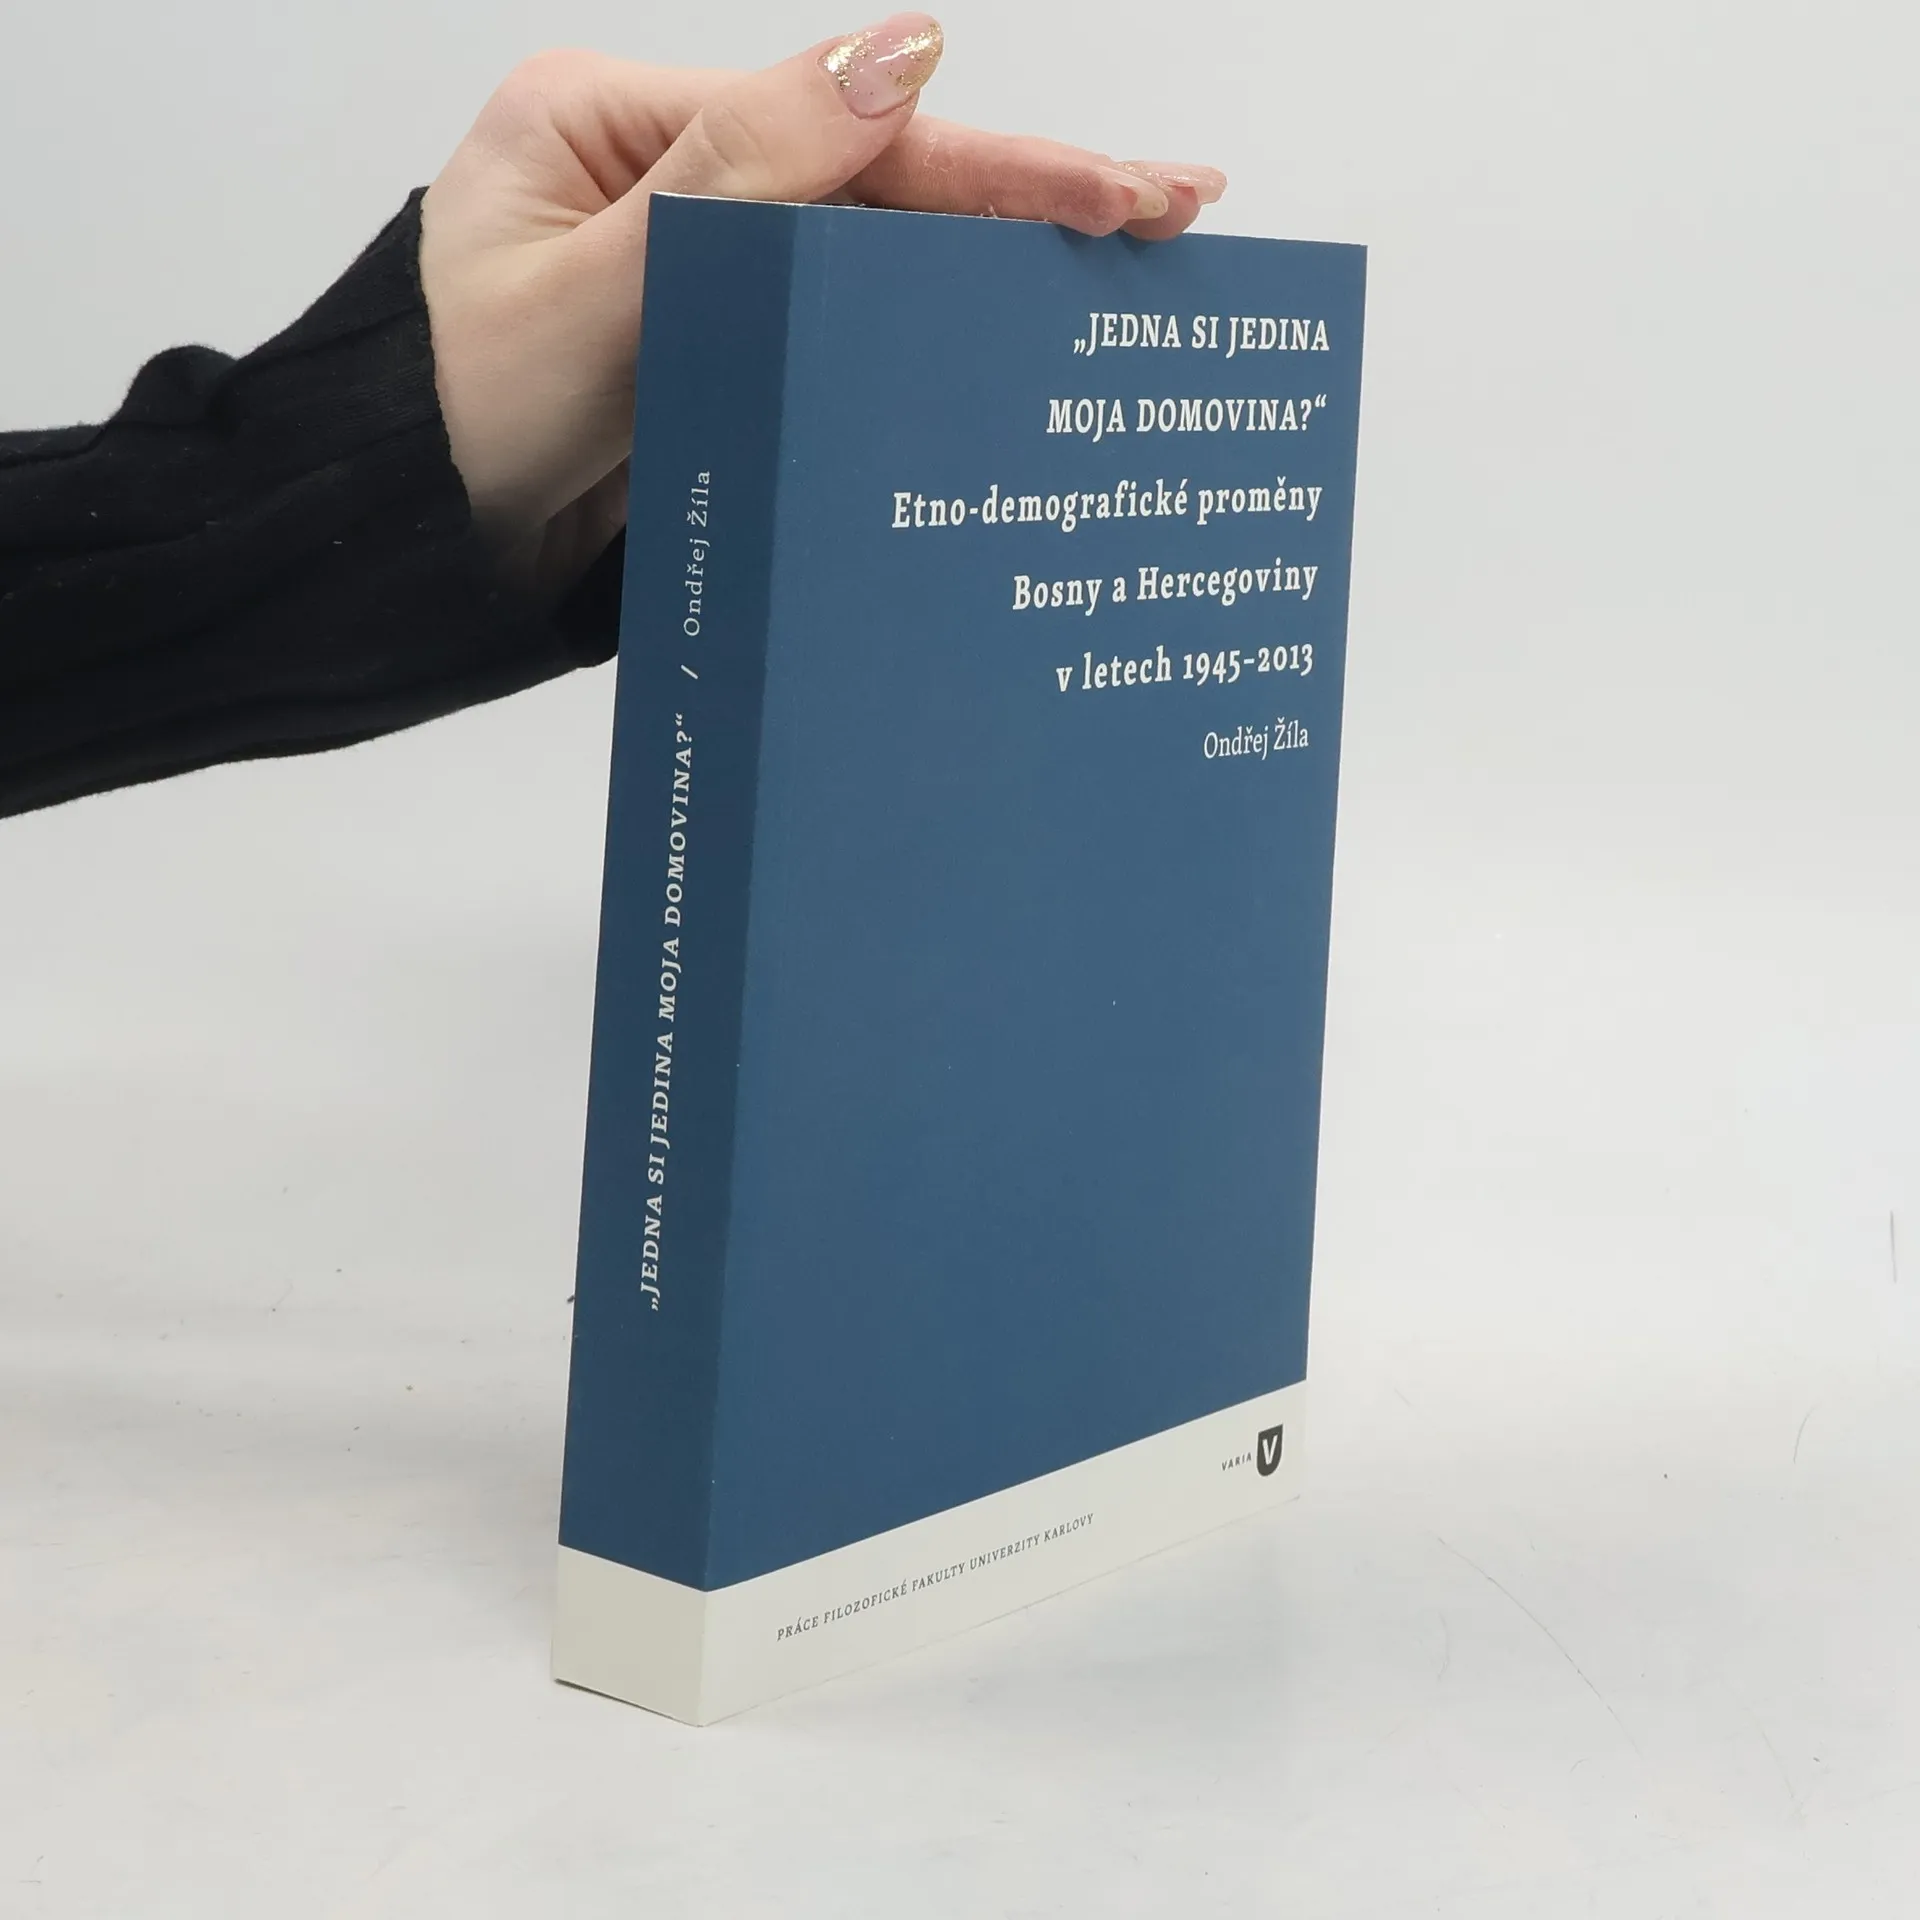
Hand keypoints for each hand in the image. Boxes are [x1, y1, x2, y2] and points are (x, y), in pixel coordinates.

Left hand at [419, 14, 1224, 591]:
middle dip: (1025, 194)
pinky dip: (929, 327)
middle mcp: (664, 175)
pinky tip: (1015, 329)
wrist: (404, 562)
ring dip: (994, 257)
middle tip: (1177, 204)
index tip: (1111, 191)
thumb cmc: (455, 427)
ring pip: (868, 251)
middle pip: (872, 177)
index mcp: (612, 124)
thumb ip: (742, 178)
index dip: (984, 164)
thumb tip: (897, 52)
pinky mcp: (714, 347)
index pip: (837, 131)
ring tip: (1134, 257)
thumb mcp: (593, 296)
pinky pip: (837, 324)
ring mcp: (694, 263)